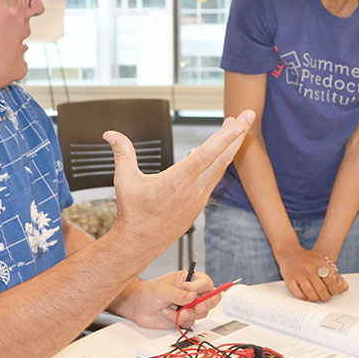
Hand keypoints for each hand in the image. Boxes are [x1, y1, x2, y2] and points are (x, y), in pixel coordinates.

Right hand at [106, 112, 253, 254]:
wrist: (141, 242)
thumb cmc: (133, 213)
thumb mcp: (124, 180)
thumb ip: (122, 153)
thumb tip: (110, 134)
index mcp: (176, 182)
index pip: (205, 155)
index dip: (224, 138)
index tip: (238, 123)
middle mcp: (192, 189)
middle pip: (221, 157)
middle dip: (236, 135)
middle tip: (248, 115)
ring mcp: (199, 196)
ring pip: (221, 167)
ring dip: (231, 146)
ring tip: (238, 127)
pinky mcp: (200, 202)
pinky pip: (215, 177)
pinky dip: (222, 161)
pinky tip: (225, 150)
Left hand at [119, 271, 216, 328]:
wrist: (138, 307)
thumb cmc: (149, 292)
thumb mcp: (163, 289)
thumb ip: (178, 294)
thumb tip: (193, 296)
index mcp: (189, 280)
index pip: (206, 282)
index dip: (200, 287)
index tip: (187, 289)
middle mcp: (192, 293)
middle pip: (212, 298)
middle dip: (206, 304)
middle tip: (197, 307)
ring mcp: (189, 306)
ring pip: (201, 313)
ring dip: (189, 314)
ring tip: (177, 312)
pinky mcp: (184, 318)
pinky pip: (190, 322)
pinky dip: (178, 319)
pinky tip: (167, 313)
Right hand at [276, 244, 347, 301]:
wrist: (288, 251)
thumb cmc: (307, 258)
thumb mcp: (319, 258)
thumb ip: (329, 269)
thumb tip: (342, 285)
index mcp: (318, 262)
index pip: (330, 279)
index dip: (334, 288)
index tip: (334, 292)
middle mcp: (308, 268)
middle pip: (320, 288)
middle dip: (325, 297)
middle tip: (325, 298)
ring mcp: (298, 274)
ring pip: (309, 292)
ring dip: (315, 298)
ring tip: (316, 298)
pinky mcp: (289, 279)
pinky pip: (298, 293)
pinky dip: (303, 298)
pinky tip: (306, 296)